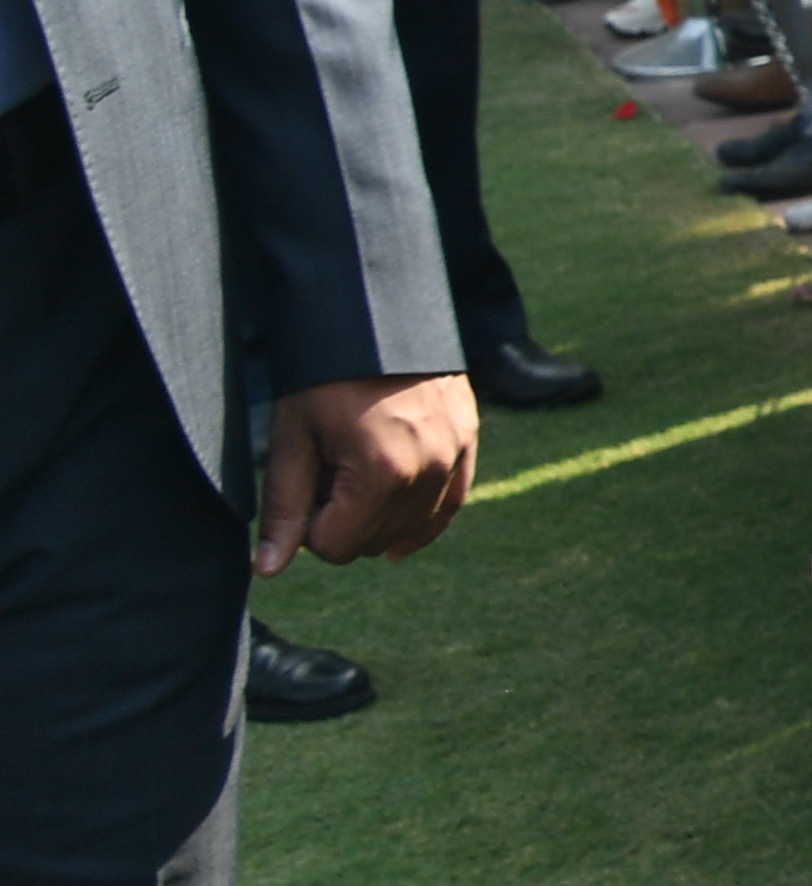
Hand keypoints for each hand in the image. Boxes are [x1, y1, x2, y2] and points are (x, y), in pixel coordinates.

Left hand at [258, 370, 478, 573]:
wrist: (376, 316)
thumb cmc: (324, 376)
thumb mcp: (293, 439)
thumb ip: (285, 507)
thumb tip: (269, 570)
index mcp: (382, 473)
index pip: (336, 547)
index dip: (309, 524)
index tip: (304, 484)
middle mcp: (429, 472)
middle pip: (374, 542)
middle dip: (344, 520)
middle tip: (329, 470)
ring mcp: (455, 457)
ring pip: (409, 530)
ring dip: (378, 514)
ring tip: (359, 466)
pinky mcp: (469, 444)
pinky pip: (449, 508)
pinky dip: (420, 521)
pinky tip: (397, 533)